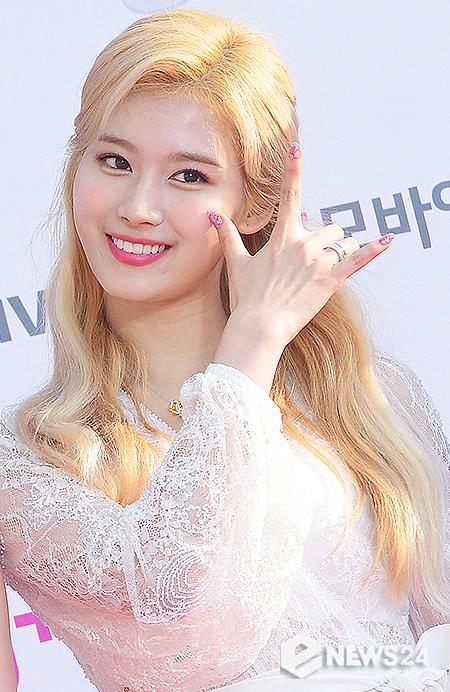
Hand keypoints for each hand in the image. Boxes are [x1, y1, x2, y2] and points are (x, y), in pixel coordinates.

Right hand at [207, 142, 395, 347]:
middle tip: (311, 261)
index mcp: (282, 237)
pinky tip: (388, 240)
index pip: (289, 195)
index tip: (297, 146)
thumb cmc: (248, 297)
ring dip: (338, 249)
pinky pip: (358, 260)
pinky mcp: (332, 280)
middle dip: (325, 239)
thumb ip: (228, 236)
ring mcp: (319, 262)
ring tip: (324, 268)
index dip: (293, 168)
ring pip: (341, 241)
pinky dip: (374, 250)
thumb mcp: (237, 264)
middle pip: (328, 227)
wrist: (260, 327)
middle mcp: (303, 244)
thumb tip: (213, 216)